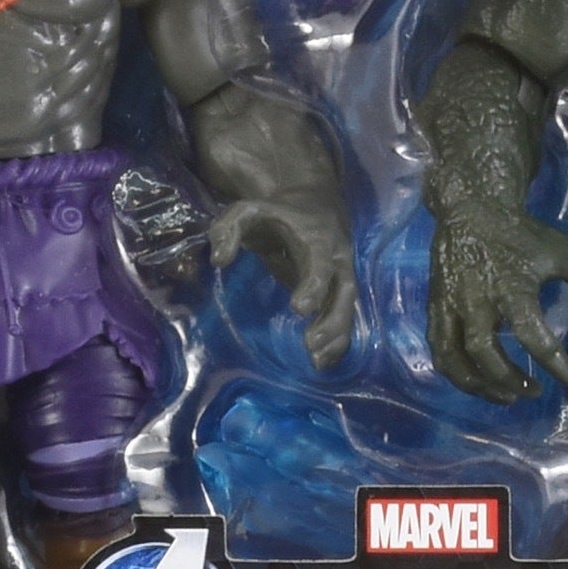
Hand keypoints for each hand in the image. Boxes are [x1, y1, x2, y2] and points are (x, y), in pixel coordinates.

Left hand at [209, 198, 357, 369]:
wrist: (313, 205)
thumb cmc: (276, 214)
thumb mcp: (248, 211)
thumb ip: (228, 229)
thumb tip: (219, 261)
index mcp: (318, 239)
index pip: (321, 263)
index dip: (314, 285)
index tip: (298, 309)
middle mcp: (338, 259)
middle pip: (345, 291)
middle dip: (332, 319)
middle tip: (311, 343)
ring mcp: (342, 276)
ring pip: (348, 308)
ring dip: (337, 336)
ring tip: (317, 362)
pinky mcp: (339, 291)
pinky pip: (346, 317)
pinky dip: (339, 341)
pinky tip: (323, 363)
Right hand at [428, 204, 567, 402]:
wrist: (473, 210)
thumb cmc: (527, 239)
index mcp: (512, 286)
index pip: (533, 337)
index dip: (557, 365)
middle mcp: (475, 299)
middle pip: (485, 354)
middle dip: (511, 381)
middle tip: (535, 391)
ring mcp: (449, 305)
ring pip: (455, 359)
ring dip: (481, 386)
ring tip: (509, 395)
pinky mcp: (435, 308)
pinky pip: (440, 352)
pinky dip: (458, 375)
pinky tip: (481, 381)